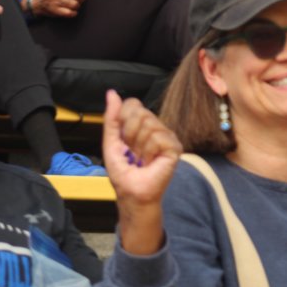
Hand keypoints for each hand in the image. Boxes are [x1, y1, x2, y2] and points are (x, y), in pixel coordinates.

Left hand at [102, 90, 182, 254]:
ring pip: (149, 125)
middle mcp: (156, 127)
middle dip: (129, 135)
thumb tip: (112, 94)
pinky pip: (158, 137)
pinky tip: (151, 161)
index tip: (123, 141)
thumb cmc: (123, 172)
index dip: (123, 121)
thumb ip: (112, 118)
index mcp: (141, 124)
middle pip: (140, 113)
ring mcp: (167, 136)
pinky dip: (149, 152)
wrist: (132, 192)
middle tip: (132, 152)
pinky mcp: (175, 147)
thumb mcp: (111, 142)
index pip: (133, 104)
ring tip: (141, 159)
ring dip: (139, 146)